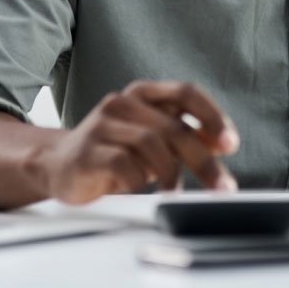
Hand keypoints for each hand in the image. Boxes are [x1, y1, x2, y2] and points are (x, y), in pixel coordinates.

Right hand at [32, 80, 239, 204]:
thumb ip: (184, 135)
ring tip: (175, 195)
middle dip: (204, 161)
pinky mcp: (88, 151)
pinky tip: (136, 188)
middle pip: (174, 127)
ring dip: (173, 176)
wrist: (58, 165)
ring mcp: (102, 125)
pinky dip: (139, 181)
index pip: (186, 92)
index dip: (212, 116)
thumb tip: (222, 142)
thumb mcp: (153, 139)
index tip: (230, 145)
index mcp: (143, 94)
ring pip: (153, 145)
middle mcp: (122, 102)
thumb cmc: (114, 152)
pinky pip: (125, 166)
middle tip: (223, 187)